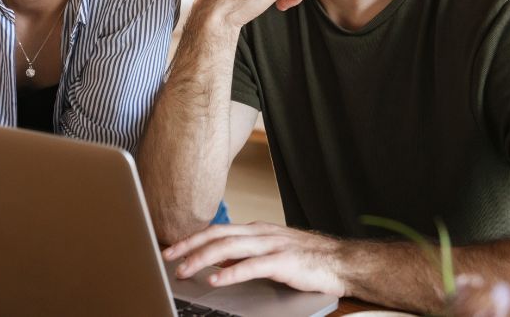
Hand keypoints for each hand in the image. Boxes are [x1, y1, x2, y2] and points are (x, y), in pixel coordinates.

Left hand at [163, 222, 347, 296]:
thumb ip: (246, 254)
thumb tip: (219, 262)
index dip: (192, 239)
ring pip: (229, 248)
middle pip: (217, 236)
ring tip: (184, 270)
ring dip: (202, 259)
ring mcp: (271, 245)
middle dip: (189, 246)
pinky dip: (230, 273)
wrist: (341, 261)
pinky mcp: (283, 262)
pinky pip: (252, 266)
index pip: (217, 231)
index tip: (172, 249)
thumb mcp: (271, 251)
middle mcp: (260, 233)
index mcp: (256, 230)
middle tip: (168, 257)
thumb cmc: (307, 258)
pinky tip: (216, 280)